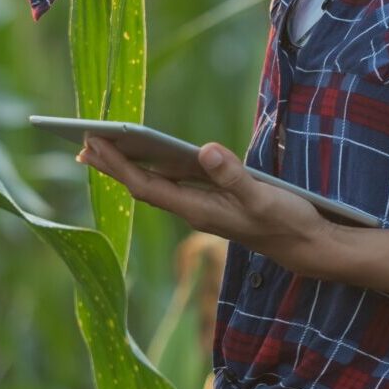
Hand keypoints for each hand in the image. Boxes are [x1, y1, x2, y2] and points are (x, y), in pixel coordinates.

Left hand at [76, 136, 339, 278]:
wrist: (308, 246)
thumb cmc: (286, 221)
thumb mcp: (262, 197)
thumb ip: (233, 176)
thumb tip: (204, 150)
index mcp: (197, 209)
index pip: (146, 185)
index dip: (117, 165)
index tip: (92, 143)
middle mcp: (193, 210)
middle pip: (142, 185)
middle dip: (112, 164)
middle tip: (80, 142)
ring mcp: (202, 207)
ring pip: (155, 184)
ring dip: (128, 166)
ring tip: (102, 146)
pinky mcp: (213, 202)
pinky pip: (172, 184)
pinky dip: (154, 168)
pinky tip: (147, 157)